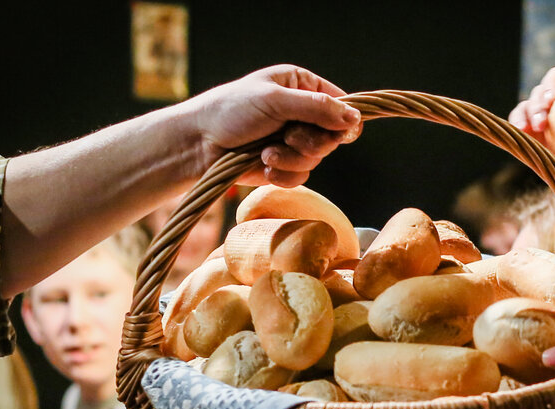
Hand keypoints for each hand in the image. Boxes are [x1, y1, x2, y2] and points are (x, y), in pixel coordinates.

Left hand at [186, 64, 361, 185]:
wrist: (199, 145)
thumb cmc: (230, 111)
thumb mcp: (275, 100)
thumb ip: (316, 107)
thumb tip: (355, 118)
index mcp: (301, 85)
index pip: (341, 103)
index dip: (344, 119)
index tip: (340, 132)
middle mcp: (302, 112)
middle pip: (333, 135)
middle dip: (309, 141)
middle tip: (287, 136)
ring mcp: (293, 140)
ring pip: (317, 158)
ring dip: (291, 158)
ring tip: (265, 152)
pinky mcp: (284, 165)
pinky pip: (302, 176)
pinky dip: (283, 174)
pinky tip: (263, 165)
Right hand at [508, 66, 554, 184]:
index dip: (550, 85)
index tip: (549, 102)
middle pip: (541, 93)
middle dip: (535, 105)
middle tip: (540, 125)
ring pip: (529, 110)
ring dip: (522, 118)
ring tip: (524, 132)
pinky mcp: (548, 138)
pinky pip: (528, 131)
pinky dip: (520, 133)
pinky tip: (518, 141)